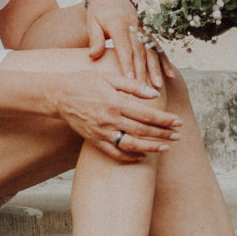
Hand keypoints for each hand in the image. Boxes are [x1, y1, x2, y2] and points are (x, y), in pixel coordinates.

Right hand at [53, 69, 180, 162]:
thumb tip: (154, 93)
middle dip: (163, 133)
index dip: (164, 119)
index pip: (146, 114)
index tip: (178, 121)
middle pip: (142, 130)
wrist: (57, 95)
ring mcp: (101, 132)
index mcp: (115, 101)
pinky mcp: (93, 140)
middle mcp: (109, 119)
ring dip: (150, 148)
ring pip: (130, 145)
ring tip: (166, 147)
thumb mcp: (109, 78)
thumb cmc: (84, 82)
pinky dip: (129, 157)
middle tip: (178, 135)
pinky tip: (142, 157)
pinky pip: (114, 153)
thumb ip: (132, 86)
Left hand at [84, 0, 162, 94]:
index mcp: (119, 25)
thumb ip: (95, 39)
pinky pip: (158, 49)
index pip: (124, 47)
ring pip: (152, 52)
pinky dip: (165, 62)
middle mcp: (135, 28)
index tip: (129, 78)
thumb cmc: (99, 12)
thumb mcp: (92, 22)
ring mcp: (144, 31)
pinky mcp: (149, 34)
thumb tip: (93, 56)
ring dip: (156, 69)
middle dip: (144, 71)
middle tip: (145, 88)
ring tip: (158, 86)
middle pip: (140, 52)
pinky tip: (170, 75)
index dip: (127, 63)